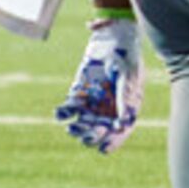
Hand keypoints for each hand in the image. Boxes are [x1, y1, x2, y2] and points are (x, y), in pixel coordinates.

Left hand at [56, 16, 142, 153]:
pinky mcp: (79, 94)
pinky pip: (70, 109)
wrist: (112, 38)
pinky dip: (64, 113)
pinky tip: (60, 114)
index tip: (103, 149)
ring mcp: (93, 104)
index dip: (113, 142)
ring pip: (84, 124)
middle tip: (85, 136)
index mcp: (125, 110)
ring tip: (72, 128)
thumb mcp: (128, 78)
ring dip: (77, 129)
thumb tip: (122, 125)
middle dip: (92, 137)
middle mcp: (108, 111)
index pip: (120, 132)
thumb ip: (125, 101)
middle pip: (99, 132)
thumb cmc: (125, 58)